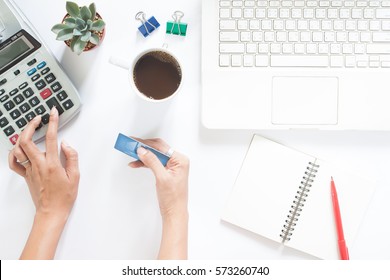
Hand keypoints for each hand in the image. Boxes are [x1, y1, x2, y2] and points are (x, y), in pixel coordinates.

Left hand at [8, 107, 79, 258]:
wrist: (51, 212)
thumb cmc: (64, 197)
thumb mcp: (75, 177)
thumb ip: (72, 158)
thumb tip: (66, 144)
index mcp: (52, 164)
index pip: (50, 138)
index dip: (52, 122)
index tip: (53, 113)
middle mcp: (38, 165)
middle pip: (27, 140)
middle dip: (31, 125)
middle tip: (38, 118)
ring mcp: (29, 170)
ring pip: (18, 148)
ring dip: (22, 136)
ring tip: (30, 129)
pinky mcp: (25, 175)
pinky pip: (13, 163)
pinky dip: (13, 153)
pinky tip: (18, 148)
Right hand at [129, 138, 188, 258]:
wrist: (174, 213)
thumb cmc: (173, 198)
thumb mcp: (161, 178)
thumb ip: (152, 162)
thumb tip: (143, 150)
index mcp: (180, 160)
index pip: (161, 147)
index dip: (146, 144)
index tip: (135, 142)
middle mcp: (177, 161)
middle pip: (157, 149)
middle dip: (144, 147)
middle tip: (131, 144)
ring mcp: (172, 166)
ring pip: (154, 156)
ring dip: (143, 155)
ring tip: (130, 153)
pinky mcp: (166, 171)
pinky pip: (154, 163)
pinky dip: (145, 163)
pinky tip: (136, 163)